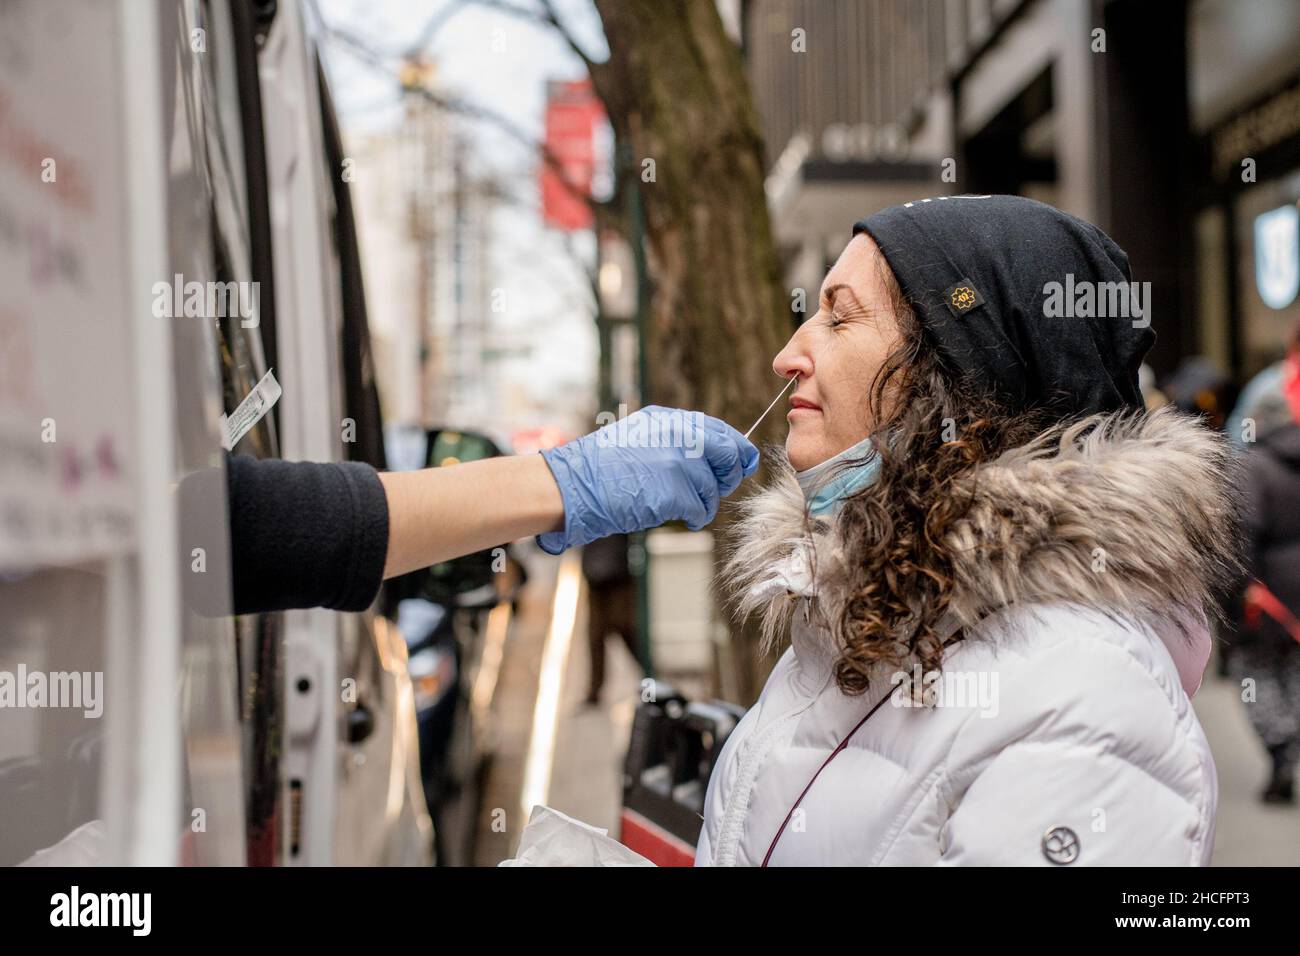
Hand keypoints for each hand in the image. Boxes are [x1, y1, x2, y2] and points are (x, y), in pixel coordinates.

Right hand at [536, 406, 759, 553]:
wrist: (574, 485)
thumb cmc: (600, 468)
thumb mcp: (639, 437)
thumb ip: (675, 440)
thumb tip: (714, 455)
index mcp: (669, 421)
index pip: (720, 431)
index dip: (737, 450)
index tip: (743, 463)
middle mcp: (679, 435)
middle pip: (728, 455)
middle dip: (727, 476)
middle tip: (713, 489)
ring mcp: (678, 462)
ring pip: (714, 488)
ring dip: (704, 502)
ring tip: (681, 505)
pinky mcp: (675, 490)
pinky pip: (701, 509)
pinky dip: (695, 517)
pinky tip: (681, 517)